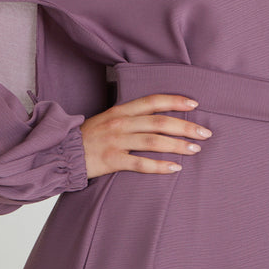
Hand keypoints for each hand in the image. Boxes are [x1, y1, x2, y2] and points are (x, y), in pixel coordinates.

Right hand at [79, 94, 212, 178]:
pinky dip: (159, 166)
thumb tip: (158, 116)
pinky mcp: (112, 160)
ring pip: (153, 141)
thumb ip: (131, 116)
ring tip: (195, 149)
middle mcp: (120, 123)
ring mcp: (116, 141)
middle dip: (184, 126)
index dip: (174, 101)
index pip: (152, 101)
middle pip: (158, 121)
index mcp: (121, 110)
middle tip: (204, 132)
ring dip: (177, 145)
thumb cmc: (89, 136)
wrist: (63, 153)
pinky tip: (174, 168)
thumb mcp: (109, 119)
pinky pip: (140, 163)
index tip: (195, 103)